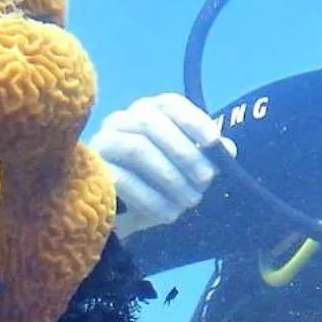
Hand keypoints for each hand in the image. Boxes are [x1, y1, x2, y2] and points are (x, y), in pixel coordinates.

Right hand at [89, 93, 234, 237]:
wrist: (118, 217)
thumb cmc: (154, 186)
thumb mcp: (184, 171)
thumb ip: (205, 156)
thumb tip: (227, 150)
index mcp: (147, 112)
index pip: (170, 104)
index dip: (194, 121)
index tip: (215, 143)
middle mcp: (121, 120)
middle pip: (153, 124)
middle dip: (185, 153)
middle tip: (206, 181)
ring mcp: (103, 143)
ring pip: (138, 149)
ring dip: (170, 177)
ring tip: (190, 201)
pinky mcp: (93, 171)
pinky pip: (124, 180)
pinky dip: (152, 199)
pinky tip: (169, 215)